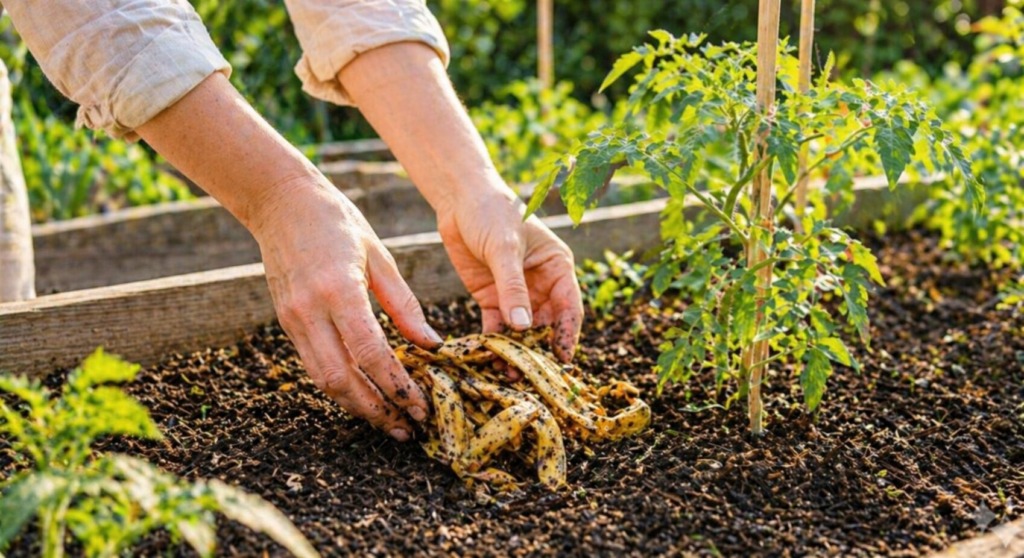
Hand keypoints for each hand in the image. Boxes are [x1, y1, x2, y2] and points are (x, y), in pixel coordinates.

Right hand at [252, 176, 442, 440]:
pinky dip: (340, 385)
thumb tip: (430, 345)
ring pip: (323, 380)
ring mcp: (292, 319)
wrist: (281, 201)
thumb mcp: (380, 256)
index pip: (369, 354)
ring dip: (357, 406)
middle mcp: (310, 311)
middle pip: (342, 379)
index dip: (396, 386)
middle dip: (376, 410)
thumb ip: (404, 305)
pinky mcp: (285, 321)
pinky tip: (364, 393)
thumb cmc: (338, 221)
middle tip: (407, 427)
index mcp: (339, 291)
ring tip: (389, 420)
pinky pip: (313, 364)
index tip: (420, 405)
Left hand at [436, 187, 583, 361]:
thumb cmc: (492, 213)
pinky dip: (492, 343)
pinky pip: (496, 327)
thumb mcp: (504, 248)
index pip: (569, 308)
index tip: (561, 358)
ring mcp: (516, 294)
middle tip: (532, 376)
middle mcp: (541, 285)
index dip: (567, 334)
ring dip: (516, 352)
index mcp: (557, 268)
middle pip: (546, 326)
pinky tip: (487, 360)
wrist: (459, 200)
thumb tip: (523, 327)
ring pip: (521, 331)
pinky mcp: (491, 298)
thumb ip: (512, 287)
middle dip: (540, 351)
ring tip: (508, 376)